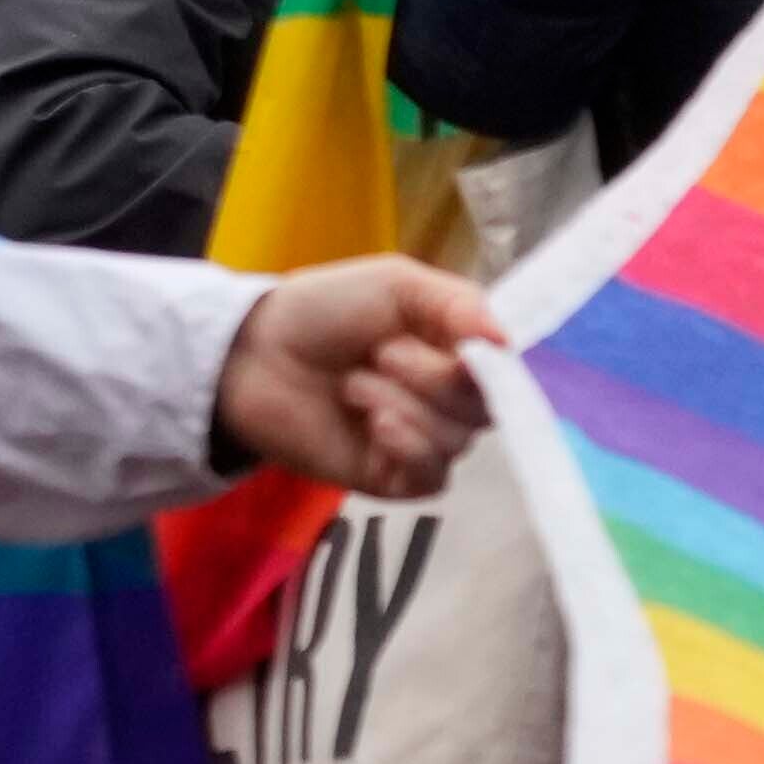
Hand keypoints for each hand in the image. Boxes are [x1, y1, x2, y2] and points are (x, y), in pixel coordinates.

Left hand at [208, 257, 506, 494]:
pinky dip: (408, 445)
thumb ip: (459, 304)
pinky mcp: (398, 480)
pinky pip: (433, 474)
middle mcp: (451, 400)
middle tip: (379, 354)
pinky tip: (375, 425)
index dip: (495, 365)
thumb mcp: (396, 284)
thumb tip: (509, 341)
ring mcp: (426, 442)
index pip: (508, 371)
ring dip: (404, 405)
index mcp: (459, 352)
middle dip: (432, 377)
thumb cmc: (324, 312)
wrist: (255, 355)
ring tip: (354, 386)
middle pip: (486, 408)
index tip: (473, 349)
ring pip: (457, 440)